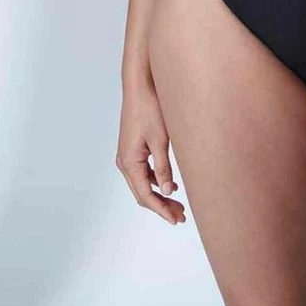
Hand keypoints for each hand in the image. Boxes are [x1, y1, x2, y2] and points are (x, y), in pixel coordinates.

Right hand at [116, 79, 186, 224]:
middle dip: (161, 205)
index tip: (176, 219)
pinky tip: (170, 184)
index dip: (161, 210)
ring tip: (178, 204)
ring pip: (143, 183)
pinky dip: (155, 181)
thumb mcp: (160, 140)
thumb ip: (163, 168)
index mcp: (129, 162)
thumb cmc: (150, 109)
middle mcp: (124, 161)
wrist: (140, 85)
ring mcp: (127, 155)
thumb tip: (167, 191)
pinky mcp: (133, 147)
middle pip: (142, 192)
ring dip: (159, 194)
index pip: (145, 195)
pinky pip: (143, 171)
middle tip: (181, 216)